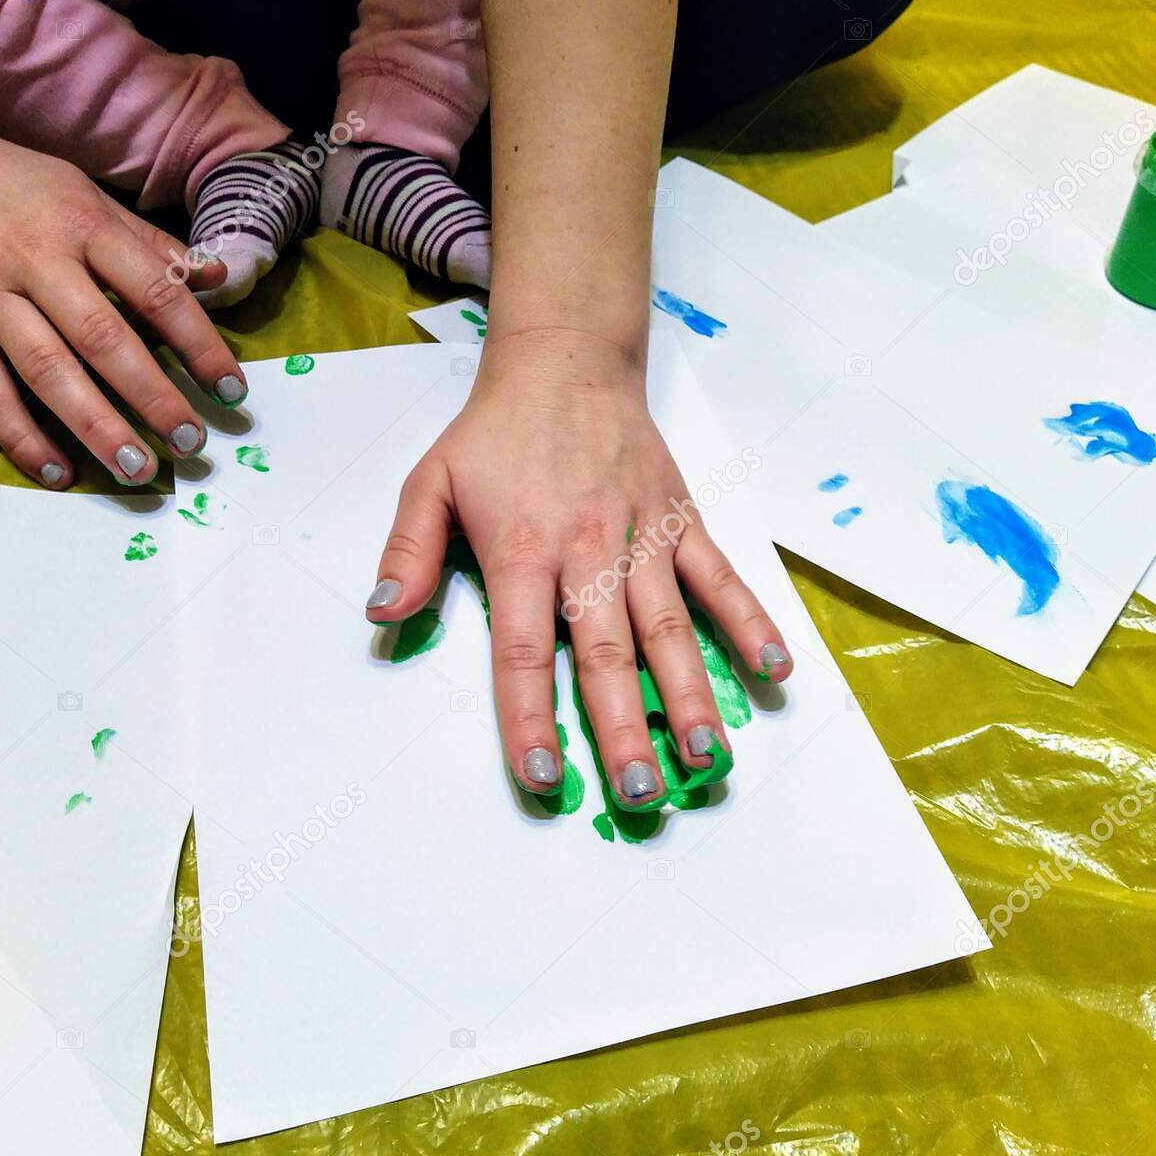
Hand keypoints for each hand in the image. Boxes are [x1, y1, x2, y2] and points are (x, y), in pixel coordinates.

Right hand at [0, 131, 246, 486]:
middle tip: (191, 441)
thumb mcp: (89, 198)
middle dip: (151, 396)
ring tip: (136, 469)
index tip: (232, 391)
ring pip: (46, 371)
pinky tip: (58, 471)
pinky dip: (21, 435)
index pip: (156, 291)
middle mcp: (37, 263)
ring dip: (95, 426)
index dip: (200, 344)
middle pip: (103, 338)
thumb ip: (150, 244)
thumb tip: (216, 276)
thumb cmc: (24, 191)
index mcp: (83, 226)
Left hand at [367, 331, 792, 807]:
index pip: (523, 651)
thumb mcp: (431, 483)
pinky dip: (749, 620)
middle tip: (638, 793)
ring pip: (670, 626)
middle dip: (623, 727)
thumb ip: (409, 554)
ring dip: (689, 695)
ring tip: (706, 760)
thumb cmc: (495, 435)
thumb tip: (381, 616)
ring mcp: (643, 536)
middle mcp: (588, 550)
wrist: (566, 362)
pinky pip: (719, 577)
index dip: (532, 717)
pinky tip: (773, 670)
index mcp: (521, 550)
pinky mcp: (681, 521)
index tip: (545, 776)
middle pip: (607, 653)